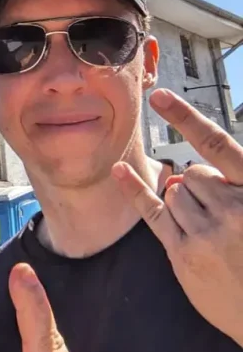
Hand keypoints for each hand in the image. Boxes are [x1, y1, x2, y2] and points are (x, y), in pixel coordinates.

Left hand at [113, 88, 242, 346]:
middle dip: (196, 186)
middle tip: (219, 216)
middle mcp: (233, 210)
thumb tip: (182, 175)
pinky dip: (137, 191)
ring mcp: (207, 235)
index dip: (186, 118)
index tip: (160, 96)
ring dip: (183, 203)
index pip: (217, 145)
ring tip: (212, 232)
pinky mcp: (185, 255)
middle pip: (191, 174)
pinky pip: (154, 214)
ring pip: (173, 193)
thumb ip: (231, 186)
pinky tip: (120, 172)